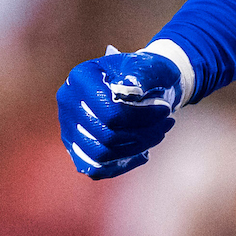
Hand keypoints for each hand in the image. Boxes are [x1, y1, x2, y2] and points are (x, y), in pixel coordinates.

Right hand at [57, 49, 184, 178]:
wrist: (142, 85)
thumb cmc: (145, 74)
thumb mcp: (149, 67)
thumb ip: (141, 76)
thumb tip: (132, 92)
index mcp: (81, 78)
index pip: (110, 111)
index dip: (142, 116)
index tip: (166, 111)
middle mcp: (68, 103)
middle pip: (106, 134)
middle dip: (143, 134)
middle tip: (167, 124)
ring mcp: (69, 128)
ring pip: (101, 154)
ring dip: (136, 148)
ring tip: (158, 134)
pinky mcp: (75, 149)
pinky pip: (96, 168)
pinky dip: (122, 164)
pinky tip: (142, 152)